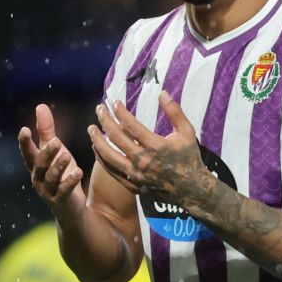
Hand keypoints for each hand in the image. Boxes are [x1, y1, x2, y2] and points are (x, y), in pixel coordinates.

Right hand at [18, 103, 86, 219]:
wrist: (71, 209)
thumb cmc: (61, 175)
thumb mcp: (55, 152)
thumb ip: (46, 131)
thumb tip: (40, 106)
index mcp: (36, 166)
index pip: (28, 153)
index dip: (25, 143)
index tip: (24, 130)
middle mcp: (38, 179)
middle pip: (39, 165)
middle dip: (46, 153)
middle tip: (56, 140)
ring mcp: (49, 191)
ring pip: (51, 178)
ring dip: (58, 166)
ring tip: (67, 154)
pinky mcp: (62, 201)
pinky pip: (64, 191)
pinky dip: (70, 182)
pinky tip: (78, 172)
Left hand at [89, 92, 211, 208]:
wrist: (190, 189)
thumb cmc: (189, 158)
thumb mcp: (187, 132)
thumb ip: (174, 112)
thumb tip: (162, 93)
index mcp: (155, 146)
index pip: (130, 125)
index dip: (120, 112)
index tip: (114, 103)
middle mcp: (143, 160)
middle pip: (116, 138)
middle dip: (105, 121)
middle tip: (99, 110)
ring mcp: (136, 174)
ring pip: (109, 156)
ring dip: (97, 141)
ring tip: (91, 129)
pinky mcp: (133, 185)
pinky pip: (112, 171)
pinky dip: (102, 159)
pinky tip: (97, 149)